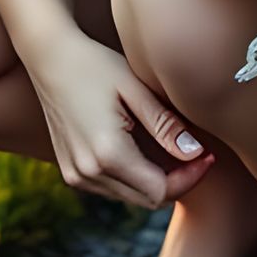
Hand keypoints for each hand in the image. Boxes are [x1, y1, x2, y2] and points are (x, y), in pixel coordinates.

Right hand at [25, 29, 216, 209]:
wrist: (49, 57)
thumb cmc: (95, 64)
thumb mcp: (135, 89)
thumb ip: (165, 125)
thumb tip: (196, 153)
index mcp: (107, 153)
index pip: (160, 191)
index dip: (189, 178)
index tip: (208, 156)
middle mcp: (88, 172)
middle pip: (146, 200)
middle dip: (177, 182)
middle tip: (198, 153)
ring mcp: (75, 175)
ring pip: (130, 196)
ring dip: (154, 181)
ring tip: (174, 149)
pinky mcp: (70, 170)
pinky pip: (111, 187)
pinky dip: (133, 177)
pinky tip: (145, 149)